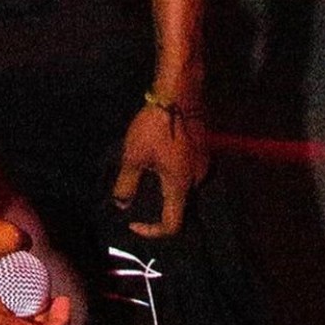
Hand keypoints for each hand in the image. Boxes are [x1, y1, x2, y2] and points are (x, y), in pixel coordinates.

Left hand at [112, 101, 207, 237]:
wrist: (178, 94)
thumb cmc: (154, 127)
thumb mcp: (134, 156)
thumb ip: (127, 184)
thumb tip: (122, 205)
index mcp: (181, 186)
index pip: (172, 224)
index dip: (152, 231)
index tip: (133, 223)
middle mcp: (197, 180)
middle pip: (178, 206)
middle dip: (156, 206)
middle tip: (135, 198)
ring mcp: (203, 164)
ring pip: (182, 187)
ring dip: (163, 187)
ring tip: (143, 176)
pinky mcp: (202, 150)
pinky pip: (186, 171)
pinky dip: (171, 173)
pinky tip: (156, 159)